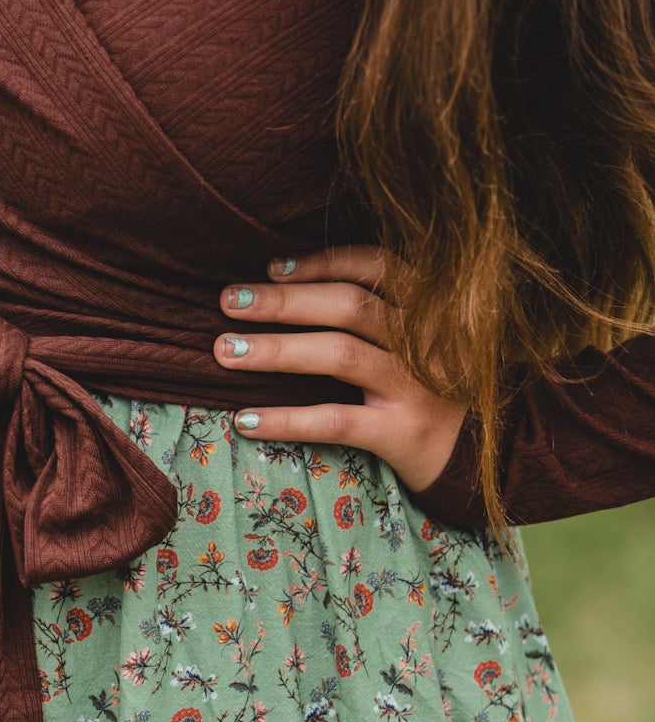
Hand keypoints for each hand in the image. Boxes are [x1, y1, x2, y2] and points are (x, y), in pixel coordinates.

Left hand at [214, 244, 466, 494]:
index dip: (322, 263)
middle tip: (229, 302)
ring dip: (276, 350)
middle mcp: (430, 340)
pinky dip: (288, 419)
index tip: (272, 267)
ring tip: (226, 351)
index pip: (377, 266)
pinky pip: (338, 421)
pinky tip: (246, 421)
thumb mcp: (428, 339)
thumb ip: (385, 312)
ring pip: (340, 355)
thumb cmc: (441, 390)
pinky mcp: (404, 433)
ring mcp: (418, 387)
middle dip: (284, 300)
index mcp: (434, 307)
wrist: (494, 458)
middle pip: (349, 305)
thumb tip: (295, 287)